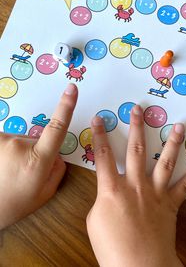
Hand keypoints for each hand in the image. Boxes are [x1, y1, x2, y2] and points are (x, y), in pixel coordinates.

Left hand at [0, 83, 77, 229]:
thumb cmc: (17, 203)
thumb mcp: (46, 191)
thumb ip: (58, 169)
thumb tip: (58, 153)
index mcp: (38, 160)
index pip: (57, 128)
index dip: (66, 106)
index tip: (72, 89)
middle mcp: (19, 146)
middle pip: (37, 138)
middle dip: (35, 149)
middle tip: (24, 170)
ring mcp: (3, 141)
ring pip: (21, 140)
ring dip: (19, 151)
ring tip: (10, 170)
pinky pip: (8, 140)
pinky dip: (8, 150)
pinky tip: (3, 165)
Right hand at [87, 105, 185, 266]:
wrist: (138, 266)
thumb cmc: (112, 247)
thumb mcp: (95, 220)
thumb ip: (103, 199)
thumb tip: (110, 191)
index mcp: (112, 189)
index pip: (102, 156)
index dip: (99, 135)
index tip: (100, 118)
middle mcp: (135, 185)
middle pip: (136, 150)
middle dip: (136, 127)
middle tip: (138, 110)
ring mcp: (155, 193)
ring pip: (165, 162)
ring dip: (172, 143)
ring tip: (178, 126)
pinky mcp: (170, 204)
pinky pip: (183, 187)